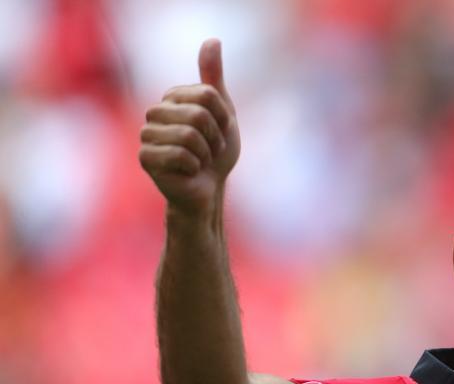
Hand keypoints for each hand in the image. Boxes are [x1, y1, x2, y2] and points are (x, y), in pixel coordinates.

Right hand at [139, 38, 240, 215]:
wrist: (209, 190)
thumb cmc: (215, 153)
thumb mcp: (223, 113)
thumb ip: (213, 78)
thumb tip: (212, 40)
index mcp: (172, 98)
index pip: (208, 95)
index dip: (224, 118)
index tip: (221, 132)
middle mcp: (155, 112)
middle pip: (198, 114)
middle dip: (215, 137)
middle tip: (211, 151)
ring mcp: (147, 134)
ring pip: (189, 135)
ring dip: (205, 154)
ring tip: (200, 161)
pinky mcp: (145, 157)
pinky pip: (180, 155)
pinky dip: (194, 167)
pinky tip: (189, 172)